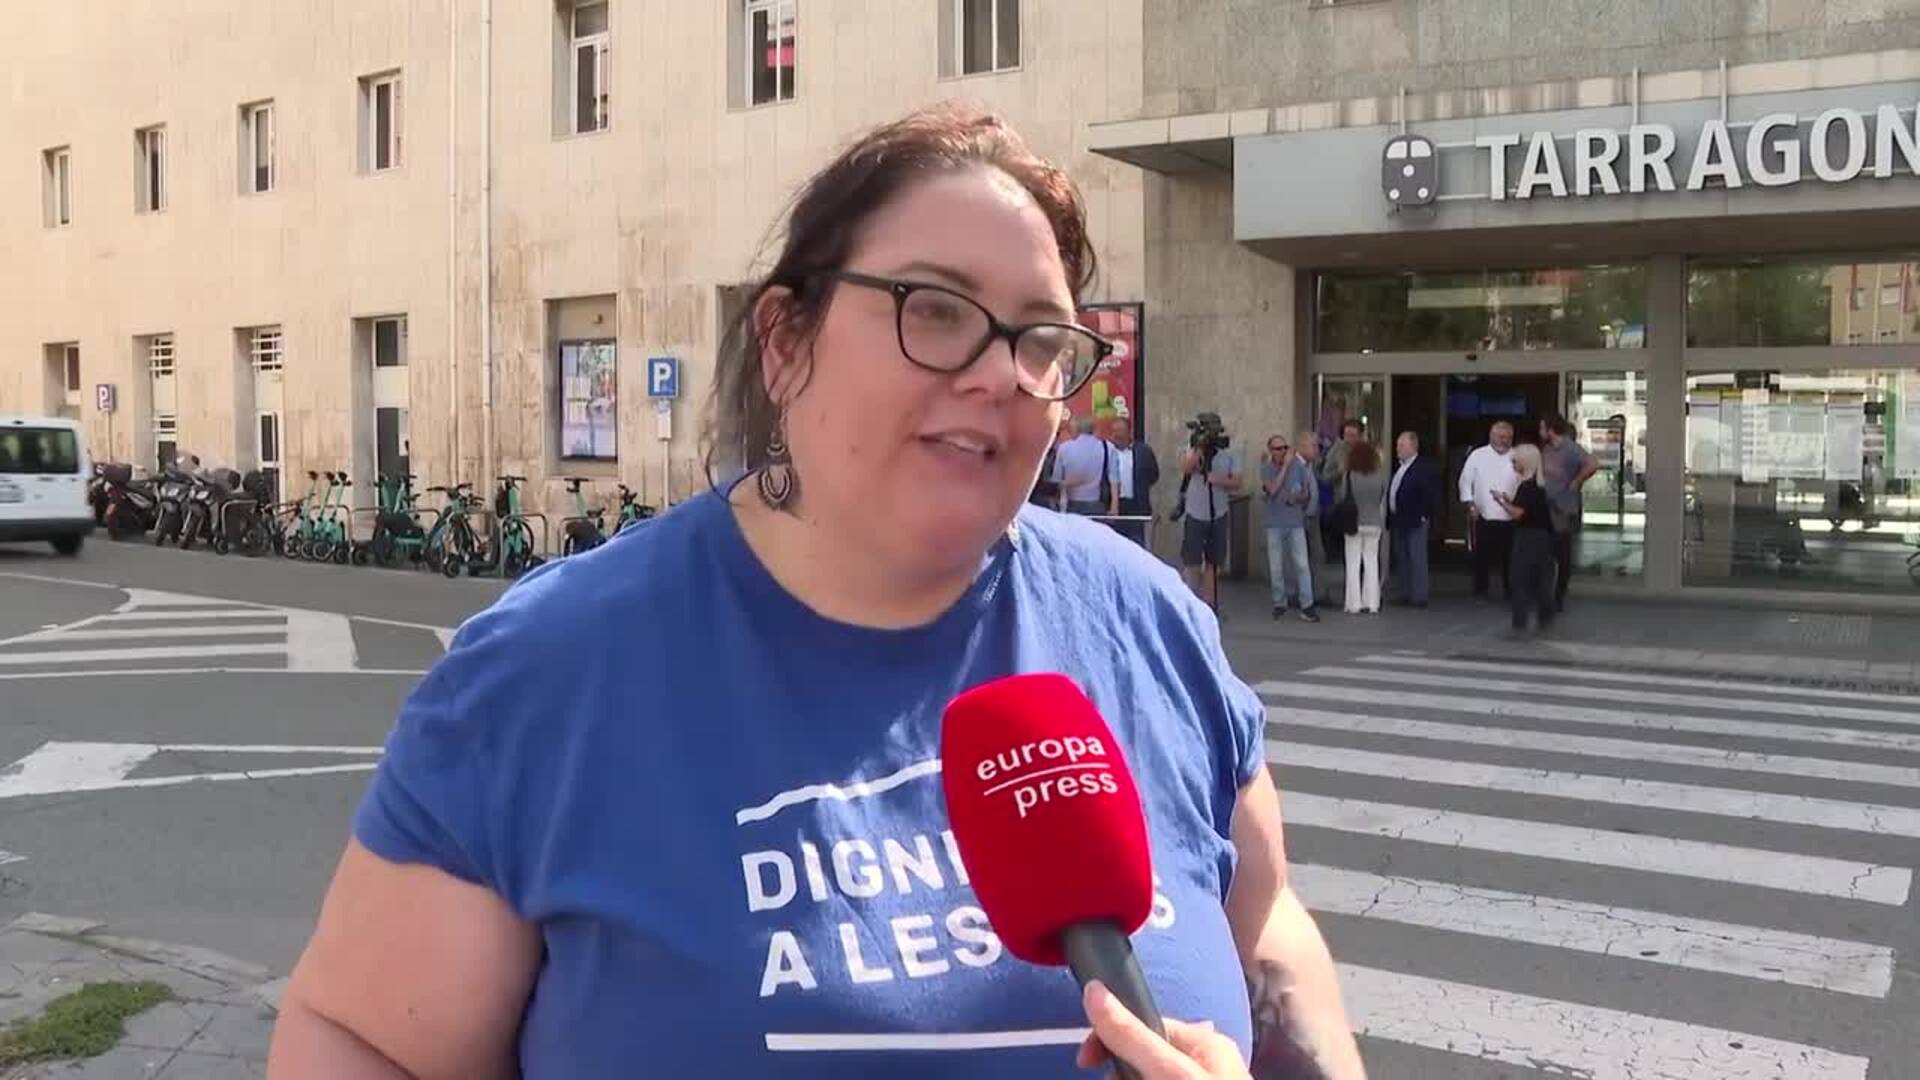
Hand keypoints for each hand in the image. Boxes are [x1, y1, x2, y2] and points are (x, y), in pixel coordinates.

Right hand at [1077, 982, 1249, 1078]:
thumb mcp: (1171, 1073)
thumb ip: (1133, 1038)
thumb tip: (1093, 989)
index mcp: (1205, 1045)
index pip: (1147, 1026)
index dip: (1112, 1039)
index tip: (1085, 1063)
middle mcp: (1203, 1069)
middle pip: (1143, 1061)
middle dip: (1123, 1076)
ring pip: (1147, 1079)